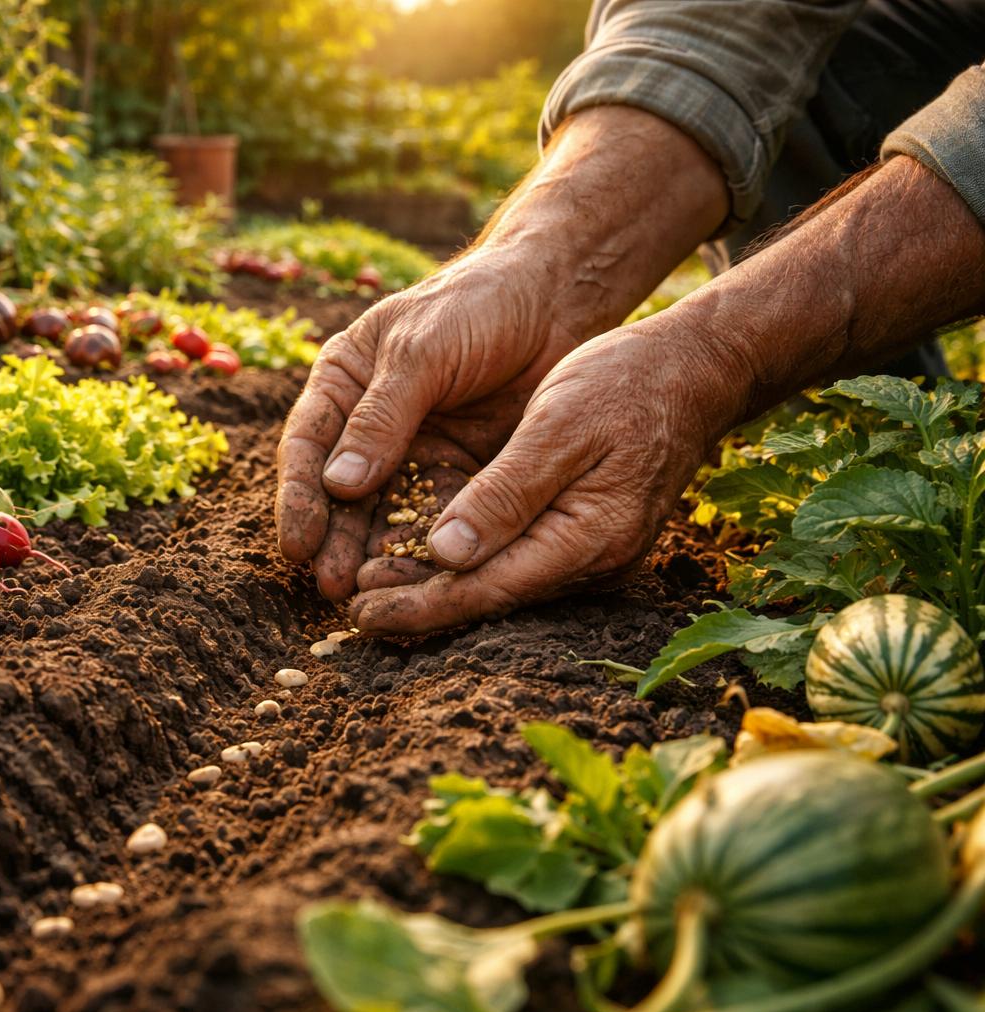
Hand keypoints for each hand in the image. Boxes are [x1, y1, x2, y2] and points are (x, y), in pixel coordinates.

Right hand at [275, 251, 584, 601]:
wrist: (555, 298)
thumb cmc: (477, 305)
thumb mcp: (422, 351)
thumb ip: (382, 415)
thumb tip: (337, 484)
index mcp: (343, 384)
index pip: (307, 447)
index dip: (299, 498)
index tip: (298, 545)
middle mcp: (368, 424)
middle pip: (339, 492)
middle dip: (332, 541)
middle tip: (329, 587)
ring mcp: (413, 452)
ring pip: (383, 513)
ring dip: (371, 555)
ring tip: (364, 596)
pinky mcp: (458, 474)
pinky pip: (434, 518)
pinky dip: (423, 551)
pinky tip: (419, 582)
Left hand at [346, 319, 745, 634]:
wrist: (692, 369)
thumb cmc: (624, 384)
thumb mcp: (557, 425)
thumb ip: (505, 492)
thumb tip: (446, 553)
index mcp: (588, 536)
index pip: (488, 588)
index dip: (420, 604)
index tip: (361, 614)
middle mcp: (591, 559)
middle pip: (489, 596)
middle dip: (418, 605)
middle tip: (347, 611)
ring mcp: (589, 550)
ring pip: (498, 581)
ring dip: (434, 586)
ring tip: (365, 588)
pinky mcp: (581, 532)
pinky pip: (513, 557)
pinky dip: (464, 560)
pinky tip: (417, 555)